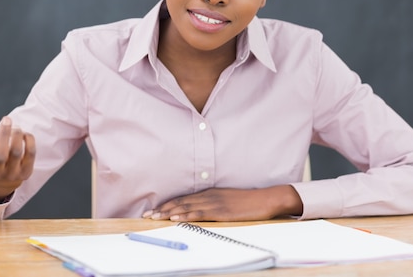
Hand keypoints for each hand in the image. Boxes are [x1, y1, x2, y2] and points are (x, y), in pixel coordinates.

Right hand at [0, 117, 35, 202]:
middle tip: (6, 120)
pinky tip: (24, 133)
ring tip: (15, 126)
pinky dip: (28, 140)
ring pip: (16, 154)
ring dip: (16, 136)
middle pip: (0, 156)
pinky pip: (30, 154)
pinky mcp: (27, 171)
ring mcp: (13, 173)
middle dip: (3, 136)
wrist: (7, 175)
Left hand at [142, 185, 302, 221]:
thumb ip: (212, 204)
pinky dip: (185, 215)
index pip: (182, 198)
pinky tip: (176, 217)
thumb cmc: (247, 202)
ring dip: (168, 212)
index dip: (166, 204)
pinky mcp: (220, 211)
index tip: (153, 210)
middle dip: (162, 209)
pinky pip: (199, 213)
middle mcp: (208, 196)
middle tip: (147, 215)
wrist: (265, 199)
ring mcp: (214, 203)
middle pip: (180, 202)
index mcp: (209, 193)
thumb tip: (198, 212)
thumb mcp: (226, 201)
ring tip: (155, 217)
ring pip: (186, 207)